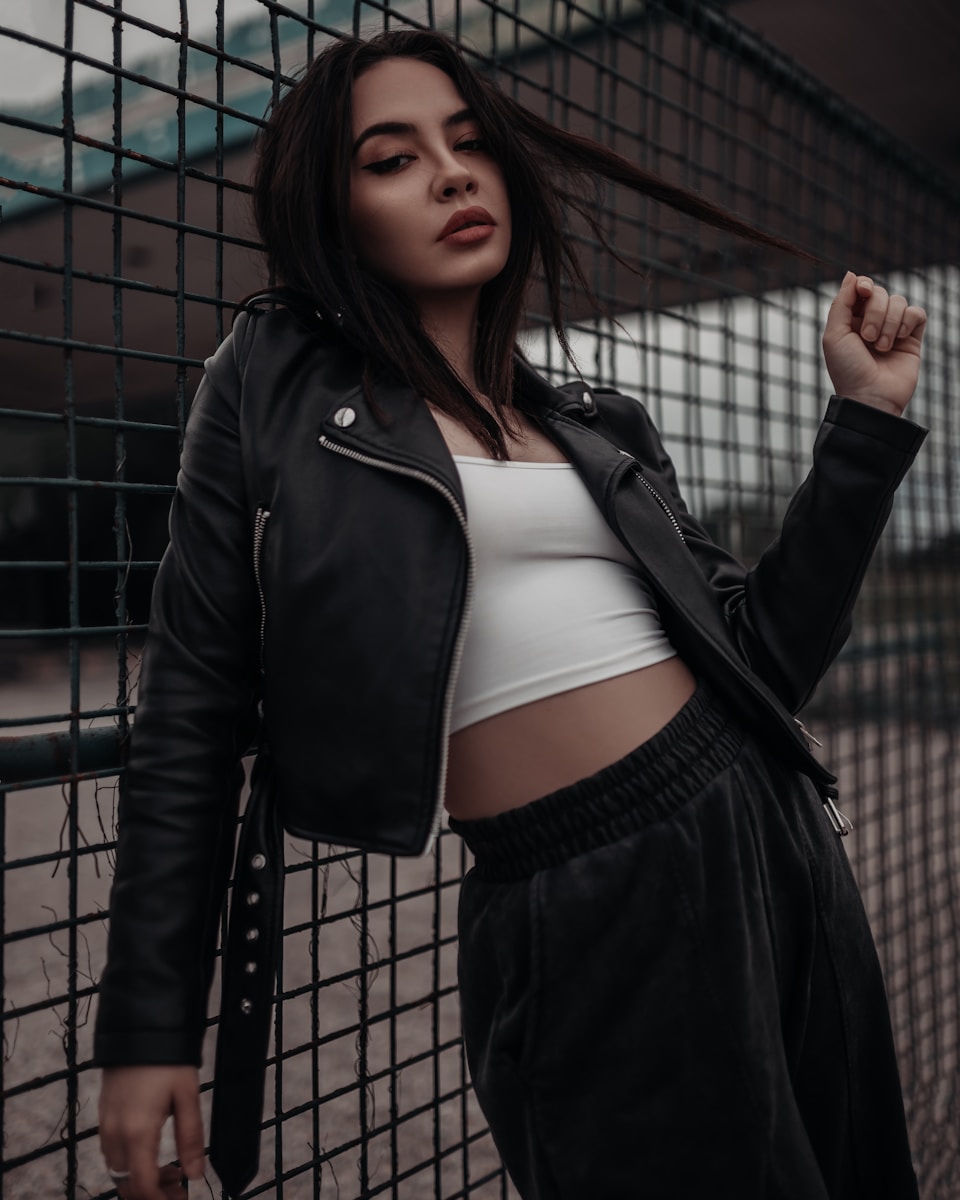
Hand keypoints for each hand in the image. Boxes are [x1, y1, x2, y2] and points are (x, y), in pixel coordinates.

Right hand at [99, 1065, 204, 1199]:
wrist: (139, 1027)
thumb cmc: (168, 1060)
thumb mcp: (188, 1096)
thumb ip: (191, 1138)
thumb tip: (196, 1175)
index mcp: (137, 1133)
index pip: (142, 1186)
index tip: (181, 1199)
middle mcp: (115, 1135)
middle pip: (127, 1184)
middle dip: (153, 1193)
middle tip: (180, 1188)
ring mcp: (105, 1125)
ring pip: (118, 1170)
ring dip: (142, 1179)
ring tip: (173, 1170)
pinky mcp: (104, 1115)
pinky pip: (113, 1153)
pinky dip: (132, 1163)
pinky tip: (153, 1154)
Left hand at [821, 271, 925, 415]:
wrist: (870, 397)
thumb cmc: (848, 370)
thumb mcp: (834, 335)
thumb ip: (841, 303)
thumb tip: (852, 274)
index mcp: (850, 320)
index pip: (861, 289)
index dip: (863, 285)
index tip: (863, 291)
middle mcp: (872, 322)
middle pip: (881, 293)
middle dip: (875, 312)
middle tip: (867, 338)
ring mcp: (893, 329)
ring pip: (899, 302)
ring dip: (890, 322)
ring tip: (881, 347)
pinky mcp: (912, 337)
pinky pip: (917, 313)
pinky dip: (908, 322)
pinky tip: (900, 339)